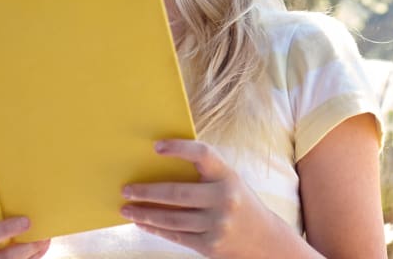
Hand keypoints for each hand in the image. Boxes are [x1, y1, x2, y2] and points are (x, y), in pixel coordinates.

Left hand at [119, 140, 284, 258]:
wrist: (266, 241)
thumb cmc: (238, 202)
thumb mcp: (229, 181)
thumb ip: (203, 174)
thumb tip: (158, 166)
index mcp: (228, 175)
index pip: (203, 154)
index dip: (179, 148)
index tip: (156, 146)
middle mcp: (225, 199)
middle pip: (177, 193)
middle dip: (147, 191)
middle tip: (126, 189)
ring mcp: (218, 225)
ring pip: (172, 219)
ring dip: (145, 213)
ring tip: (127, 208)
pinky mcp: (211, 246)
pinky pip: (176, 236)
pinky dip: (156, 228)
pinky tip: (143, 222)